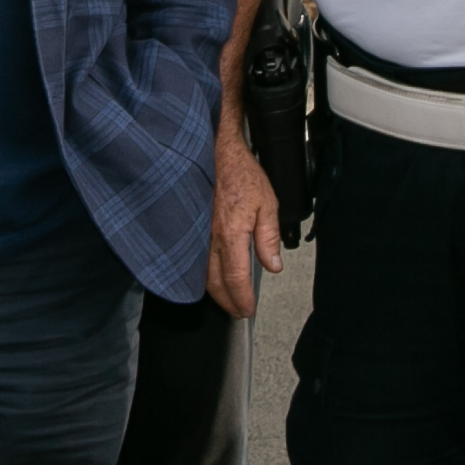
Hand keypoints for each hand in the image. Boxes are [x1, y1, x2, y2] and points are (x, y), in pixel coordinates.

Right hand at [208, 131, 282, 315]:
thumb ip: (268, 237)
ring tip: (227, 299)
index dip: (242, 299)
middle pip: (214, 282)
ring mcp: (197, 232)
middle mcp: (210, 237)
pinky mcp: (190, 227)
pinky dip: (201, 274)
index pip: (236, 278)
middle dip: (227, 302)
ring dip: (213, 291)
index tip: (248, 310)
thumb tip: (273, 265)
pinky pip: (193, 258)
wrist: (215, 152)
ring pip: (199, 273)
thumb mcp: (267, 203)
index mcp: (232, 233)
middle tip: (238, 311)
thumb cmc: (240, 173)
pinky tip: (209, 276)